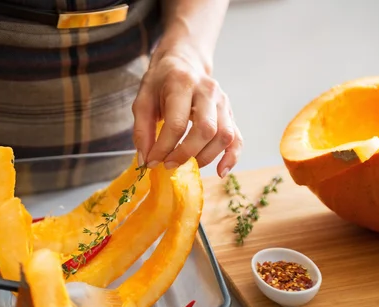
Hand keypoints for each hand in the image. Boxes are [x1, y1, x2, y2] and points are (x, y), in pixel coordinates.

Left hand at [132, 43, 242, 176]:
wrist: (183, 63)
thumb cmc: (160, 83)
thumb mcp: (142, 100)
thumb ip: (141, 130)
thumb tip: (146, 160)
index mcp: (182, 84)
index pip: (177, 123)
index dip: (163, 147)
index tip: (152, 161)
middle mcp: (207, 91)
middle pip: (205, 130)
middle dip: (186, 153)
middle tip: (169, 164)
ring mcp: (223, 102)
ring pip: (223, 136)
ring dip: (205, 157)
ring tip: (187, 165)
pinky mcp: (230, 113)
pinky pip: (237, 138)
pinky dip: (231, 157)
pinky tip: (220, 171)